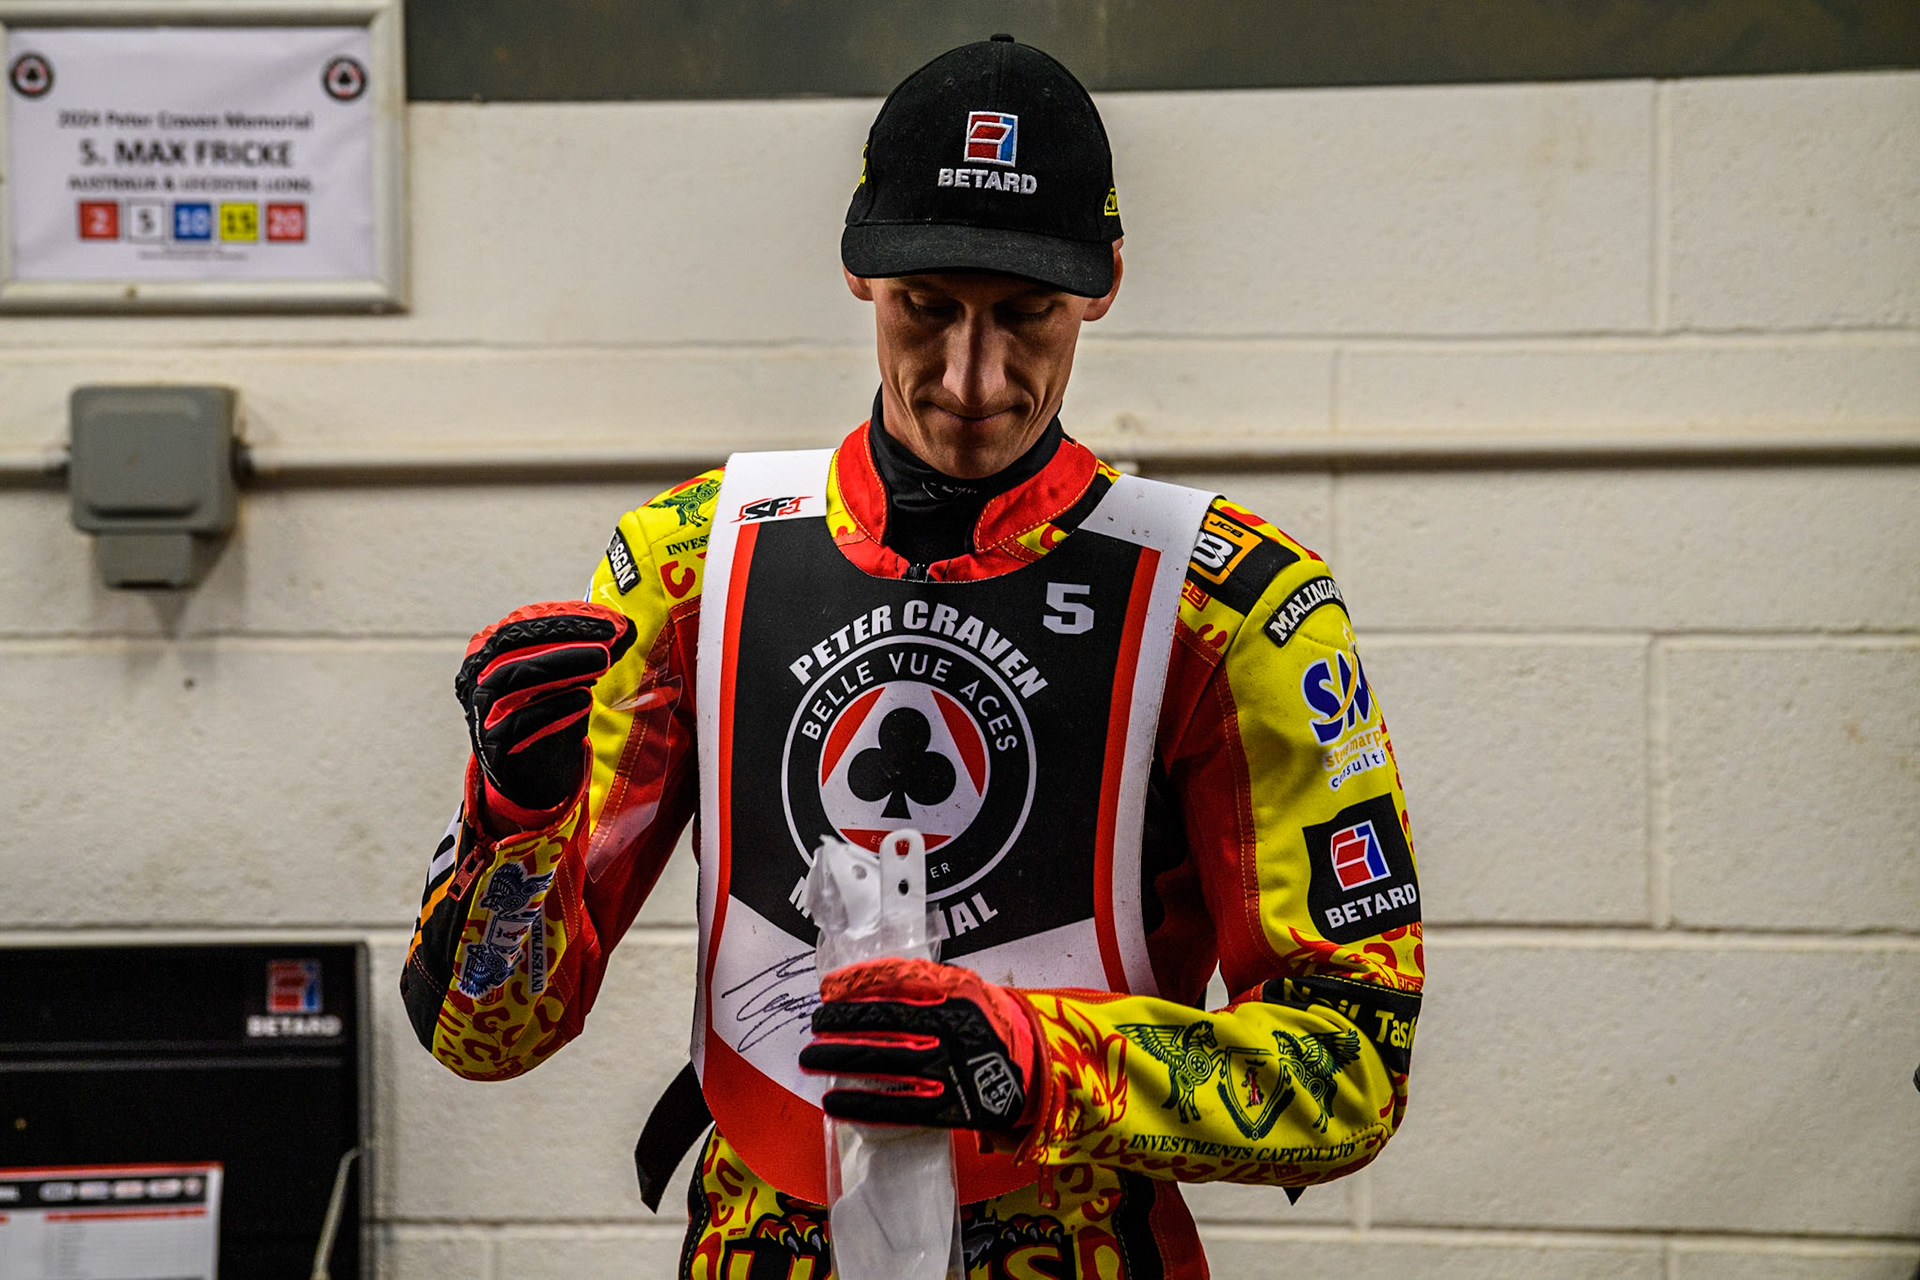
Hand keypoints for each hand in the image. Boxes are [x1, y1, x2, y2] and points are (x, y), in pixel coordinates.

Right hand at [455, 601, 636, 815]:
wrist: (531, 775)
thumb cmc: (548, 715)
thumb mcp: (570, 679)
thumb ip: (591, 653)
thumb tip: (627, 627)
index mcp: (491, 651)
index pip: (525, 624)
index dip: (567, 620)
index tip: (610, 622)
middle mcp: (477, 676)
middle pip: (513, 645)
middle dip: (563, 637)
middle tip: (609, 638)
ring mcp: (480, 709)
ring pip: (511, 677)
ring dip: (559, 664)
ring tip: (602, 661)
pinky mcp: (489, 744)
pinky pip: (517, 721)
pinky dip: (552, 707)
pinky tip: (585, 698)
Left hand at [800, 957, 1039, 1129]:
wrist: (1030, 1066)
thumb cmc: (985, 1021)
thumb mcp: (963, 988)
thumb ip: (921, 982)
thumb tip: (863, 979)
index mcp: (953, 996)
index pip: (895, 984)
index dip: (857, 986)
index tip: (827, 990)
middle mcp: (949, 1030)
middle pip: (882, 1025)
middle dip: (839, 1026)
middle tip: (813, 1027)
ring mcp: (949, 1070)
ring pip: (885, 1063)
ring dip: (841, 1061)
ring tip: (811, 1059)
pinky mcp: (950, 1108)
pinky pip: (899, 1107)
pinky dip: (863, 1105)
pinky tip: (835, 1102)